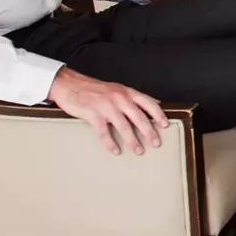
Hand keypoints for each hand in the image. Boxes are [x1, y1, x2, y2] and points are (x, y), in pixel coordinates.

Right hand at [48, 67, 168, 155]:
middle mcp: (119, 98)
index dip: (158, 114)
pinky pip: (104, 132)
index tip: (165, 125)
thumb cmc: (95, 89)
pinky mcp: (93, 114)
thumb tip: (155, 103)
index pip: (148, 103)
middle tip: (156, 143)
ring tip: (139, 150)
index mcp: (127, 92)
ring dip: (133, 140)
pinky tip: (115, 150)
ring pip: (124, 126)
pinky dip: (110, 143)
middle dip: (149, 132)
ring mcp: (106, 106)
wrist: (70, 84)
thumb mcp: (118, 89)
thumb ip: (135, 97)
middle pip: (139, 117)